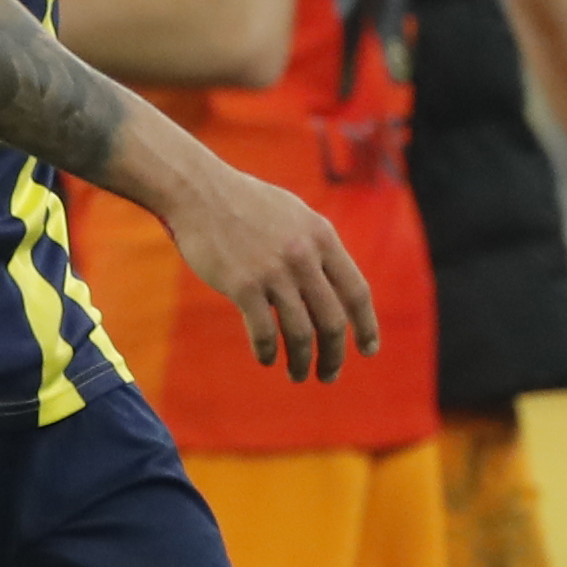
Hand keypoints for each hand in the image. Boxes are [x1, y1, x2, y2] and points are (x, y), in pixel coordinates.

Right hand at [163, 158, 376, 381]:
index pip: (356, 291)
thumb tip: (335, 283)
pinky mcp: (242, 285)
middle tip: (329, 375)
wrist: (198, 191)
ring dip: (301, 362)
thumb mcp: (294, 214)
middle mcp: (303, 256)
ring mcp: (273, 272)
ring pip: (300, 332)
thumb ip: (317, 246)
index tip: (368, 350)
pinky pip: (264, 331)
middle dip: (333, 355)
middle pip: (332, 320)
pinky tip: (267, 359)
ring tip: (298, 375)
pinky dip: (268, 352)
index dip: (366, 326)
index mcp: (322, 237)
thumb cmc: (244, 203)